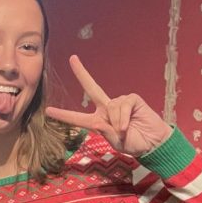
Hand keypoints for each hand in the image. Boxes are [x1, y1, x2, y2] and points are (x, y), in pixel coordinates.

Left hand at [46, 55, 172, 157]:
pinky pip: (122, 106)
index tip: (48, 110)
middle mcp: (106, 109)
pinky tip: (129, 124)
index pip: (78, 118)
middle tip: (72, 58)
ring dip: (117, 122)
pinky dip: (124, 117)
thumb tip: (99, 121)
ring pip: (111, 107)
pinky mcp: (131, 99)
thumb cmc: (134, 143)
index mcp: (98, 122)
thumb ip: (106, 133)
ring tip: (125, 130)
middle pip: (91, 88)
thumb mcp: (116, 143)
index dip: (64, 115)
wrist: (153, 142)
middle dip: (81, 73)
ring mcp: (119, 102)